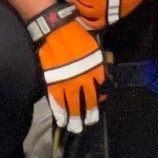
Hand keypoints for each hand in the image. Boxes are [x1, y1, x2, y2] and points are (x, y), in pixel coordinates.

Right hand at [33, 13, 105, 132]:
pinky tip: (61, 120)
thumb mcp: (94, 47)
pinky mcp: (54, 83)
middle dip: (89, 114)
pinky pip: (57, 101)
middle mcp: (84, 79)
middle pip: (88, 101)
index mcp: (96, 69)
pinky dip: (59, 112)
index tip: (99, 104)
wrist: (57, 29)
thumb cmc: (77, 33)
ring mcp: (68, 82)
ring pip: (73, 105)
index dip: (100, 98)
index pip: (101, 88)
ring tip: (75, 128)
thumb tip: (102, 74)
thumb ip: (97, 62)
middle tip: (89, 122)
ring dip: (74, 118)